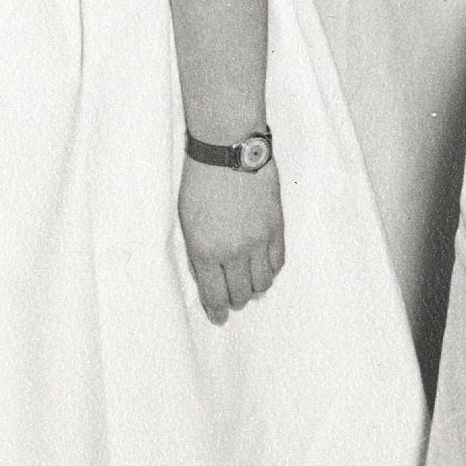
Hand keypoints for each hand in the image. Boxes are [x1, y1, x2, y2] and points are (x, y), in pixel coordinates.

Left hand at [180, 157, 284, 322]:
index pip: (215, 295)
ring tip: (248, 282)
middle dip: (235, 299)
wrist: (229, 149)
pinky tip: (263, 267)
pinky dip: (270, 270)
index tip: (219, 316)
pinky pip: (278, 263)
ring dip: (254, 287)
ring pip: (262, 284)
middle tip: (232, 296)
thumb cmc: (200, 180)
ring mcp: (259, 241)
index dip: (217, 310)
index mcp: (205, 250)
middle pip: (241, 294)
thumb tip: (209, 275)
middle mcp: (234, 251)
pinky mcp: (277, 228)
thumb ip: (199, 251)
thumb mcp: (187, 220)